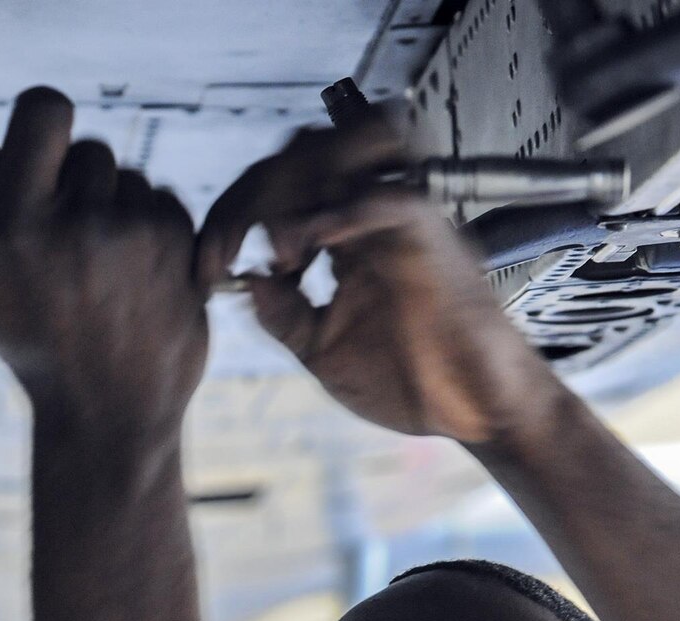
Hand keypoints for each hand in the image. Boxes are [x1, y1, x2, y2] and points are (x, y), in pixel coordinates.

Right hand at [0, 88, 209, 437]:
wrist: (107, 411)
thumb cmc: (33, 338)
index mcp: (15, 223)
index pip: (44, 109)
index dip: (41, 122)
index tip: (40, 149)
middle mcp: (77, 222)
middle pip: (87, 148)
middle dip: (76, 182)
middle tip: (66, 238)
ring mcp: (135, 233)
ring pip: (128, 177)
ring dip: (114, 209)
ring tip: (99, 271)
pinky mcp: (180, 246)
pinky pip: (162, 202)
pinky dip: (148, 230)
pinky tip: (133, 279)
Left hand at [196, 122, 569, 447]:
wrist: (473, 414)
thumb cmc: (411, 382)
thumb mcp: (321, 349)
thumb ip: (281, 312)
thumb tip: (244, 277)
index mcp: (342, 237)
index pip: (277, 189)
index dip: (230, 220)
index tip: (205, 272)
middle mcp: (370, 218)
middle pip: (301, 153)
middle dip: (248, 194)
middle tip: (222, 253)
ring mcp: (401, 224)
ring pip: (348, 148)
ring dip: (296, 183)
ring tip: (279, 248)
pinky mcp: (433, 242)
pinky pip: (391, 199)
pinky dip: (345, 211)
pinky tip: (309, 246)